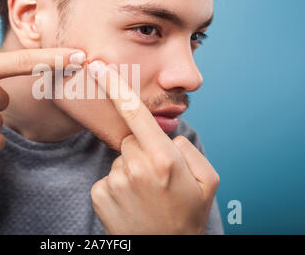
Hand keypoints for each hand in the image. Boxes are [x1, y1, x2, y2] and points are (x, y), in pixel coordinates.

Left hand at [87, 60, 219, 234]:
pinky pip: (108, 176)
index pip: (135, 113)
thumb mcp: (207, 181)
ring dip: (131, 169)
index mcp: (163, 158)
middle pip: (131, 138)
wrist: (163, 251)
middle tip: (157, 177)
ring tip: (146, 193)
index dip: (115, 87)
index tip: (98, 67)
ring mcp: (114, 181)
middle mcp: (135, 166)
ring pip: (120, 158)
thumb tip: (166, 137)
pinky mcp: (99, 194)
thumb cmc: (187, 216)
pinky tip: (131, 202)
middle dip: (142, 150)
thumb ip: (188, 149)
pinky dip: (118, 185)